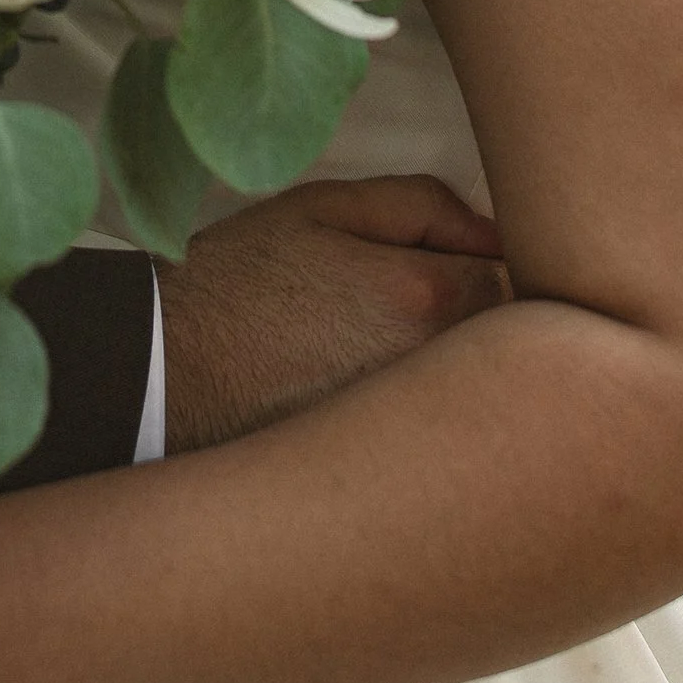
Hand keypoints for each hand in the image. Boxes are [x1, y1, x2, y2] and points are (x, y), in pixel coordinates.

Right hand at [160, 174, 506, 454]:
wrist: (160, 376)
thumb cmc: (236, 285)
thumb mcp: (319, 208)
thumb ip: (422, 204)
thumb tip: (494, 234)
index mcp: (424, 297)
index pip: (522, 277)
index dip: (493, 265)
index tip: (458, 263)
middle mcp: (433, 374)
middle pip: (520, 350)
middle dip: (494, 328)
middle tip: (427, 315)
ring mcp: (415, 435)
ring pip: (487, 401)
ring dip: (468, 380)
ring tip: (389, 361)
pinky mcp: (392, 478)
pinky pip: (447, 446)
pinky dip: (434, 428)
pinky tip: (380, 410)